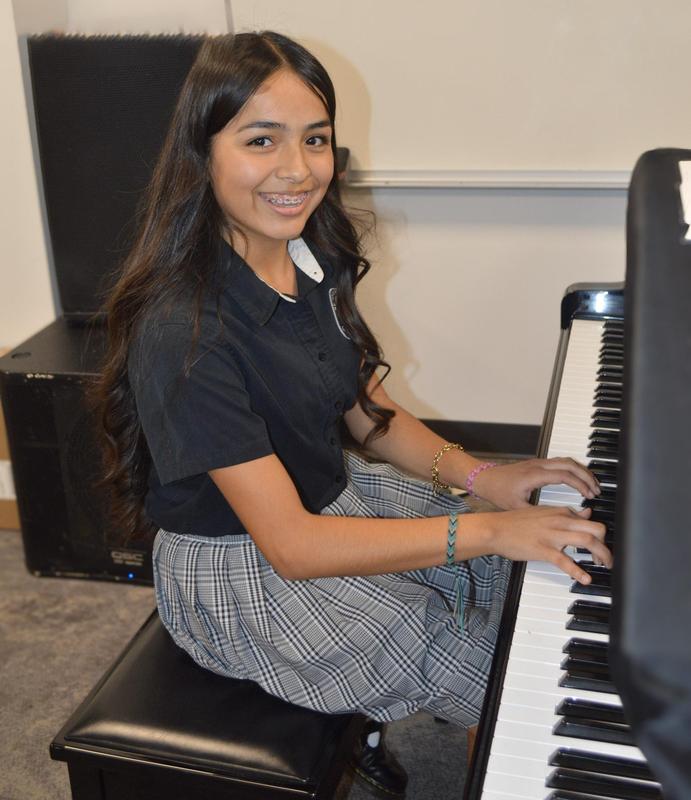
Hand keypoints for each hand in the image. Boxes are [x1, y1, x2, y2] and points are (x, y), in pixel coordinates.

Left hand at [470, 457, 600, 510]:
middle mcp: (538, 465)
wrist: (484, 478)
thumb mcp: (517, 507)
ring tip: (592, 485)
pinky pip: (560, 462)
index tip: (591, 495)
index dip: (580, 484)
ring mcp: (538, 462)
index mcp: (534, 475)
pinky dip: (573, 469)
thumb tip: (557, 520)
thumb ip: (538, 512)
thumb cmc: (498, 492)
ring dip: (581, 471)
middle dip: (587, 476)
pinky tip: (578, 480)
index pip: (564, 475)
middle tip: (598, 490)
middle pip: (570, 464)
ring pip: (566, 460)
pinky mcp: (537, 463)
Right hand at [470, 505, 610, 584]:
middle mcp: (560, 522)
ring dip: (601, 555)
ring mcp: (552, 536)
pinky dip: (578, 572)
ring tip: (603, 566)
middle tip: (606, 558)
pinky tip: (585, 579)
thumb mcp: (543, 512)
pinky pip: (566, 562)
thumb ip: (566, 513)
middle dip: (606, 545)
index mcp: (560, 512)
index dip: (600, 534)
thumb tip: (586, 513)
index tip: (601, 545)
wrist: (495, 528)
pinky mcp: (543, 550)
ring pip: (587, 542)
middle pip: (596, 529)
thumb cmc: (515, 522)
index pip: (590, 520)